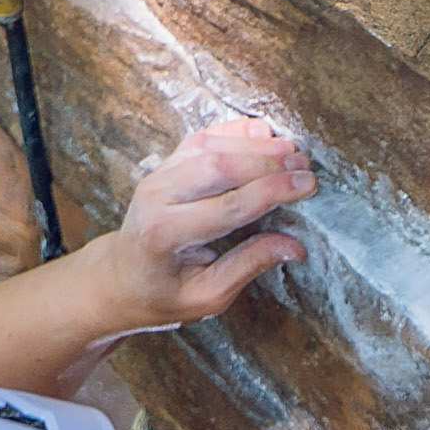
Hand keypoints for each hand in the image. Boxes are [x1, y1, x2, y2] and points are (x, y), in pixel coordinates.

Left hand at [113, 114, 309, 324]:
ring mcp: (158, 175)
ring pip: (211, 146)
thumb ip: (248, 266)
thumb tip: (295, 247)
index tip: (309, 185)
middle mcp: (157, 197)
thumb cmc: (164, 294)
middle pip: (219, 167)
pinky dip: (234, 132)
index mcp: (166, 233)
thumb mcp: (207, 296)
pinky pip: (202, 139)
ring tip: (293, 151)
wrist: (121, 278)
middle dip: (268, 163)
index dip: (273, 192)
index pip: (230, 205)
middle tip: (306, 167)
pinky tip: (264, 134)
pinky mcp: (165, 165)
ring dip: (256, 146)